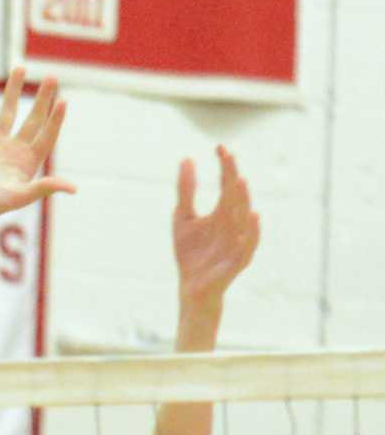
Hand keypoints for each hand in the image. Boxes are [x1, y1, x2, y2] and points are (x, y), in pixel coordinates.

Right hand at [0, 69, 76, 226]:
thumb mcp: (18, 197)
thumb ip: (43, 188)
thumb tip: (73, 188)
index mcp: (28, 162)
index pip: (47, 135)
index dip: (55, 120)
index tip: (63, 101)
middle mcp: (15, 150)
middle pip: (33, 119)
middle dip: (42, 98)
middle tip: (51, 77)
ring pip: (8, 111)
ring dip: (14, 90)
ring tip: (20, 67)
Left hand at [174, 146, 260, 309]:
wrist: (191, 287)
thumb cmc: (191, 253)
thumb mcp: (183, 218)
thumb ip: (186, 191)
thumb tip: (186, 159)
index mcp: (223, 212)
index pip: (226, 184)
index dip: (224, 166)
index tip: (219, 147)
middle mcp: (234, 223)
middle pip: (235, 196)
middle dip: (232, 177)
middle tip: (228, 156)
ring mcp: (238, 240)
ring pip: (243, 216)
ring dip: (242, 198)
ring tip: (239, 180)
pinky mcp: (238, 260)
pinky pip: (248, 243)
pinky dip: (252, 230)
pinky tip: (252, 214)